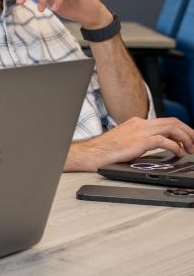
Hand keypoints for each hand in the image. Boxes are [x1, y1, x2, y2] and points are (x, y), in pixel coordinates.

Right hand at [66, 117, 193, 171]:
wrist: (92, 154)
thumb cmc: (105, 152)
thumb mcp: (127, 143)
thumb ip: (142, 142)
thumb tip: (159, 148)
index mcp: (137, 123)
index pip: (166, 121)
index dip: (181, 130)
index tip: (188, 139)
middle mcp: (140, 123)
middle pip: (173, 121)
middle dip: (188, 132)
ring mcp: (140, 131)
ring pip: (172, 127)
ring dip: (185, 138)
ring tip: (189, 149)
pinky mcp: (140, 141)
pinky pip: (165, 140)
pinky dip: (175, 147)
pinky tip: (177, 153)